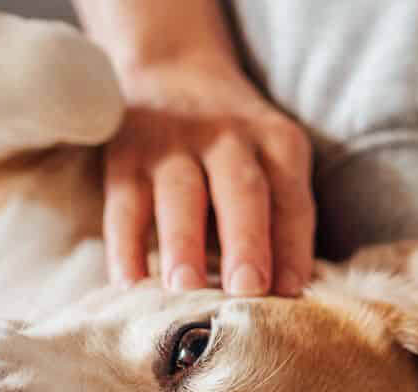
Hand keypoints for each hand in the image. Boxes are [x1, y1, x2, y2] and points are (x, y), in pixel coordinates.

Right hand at [101, 58, 314, 295]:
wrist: (173, 70)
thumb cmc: (235, 146)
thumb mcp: (270, 161)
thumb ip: (278, 219)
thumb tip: (283, 294)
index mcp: (277, 143)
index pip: (292, 201)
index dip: (293, 247)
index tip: (291, 293)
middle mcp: (229, 138)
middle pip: (241, 190)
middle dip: (246, 240)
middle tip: (246, 288)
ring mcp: (173, 144)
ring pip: (180, 195)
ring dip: (182, 243)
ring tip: (184, 288)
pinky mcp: (125, 155)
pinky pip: (124, 205)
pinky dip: (125, 246)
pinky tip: (129, 284)